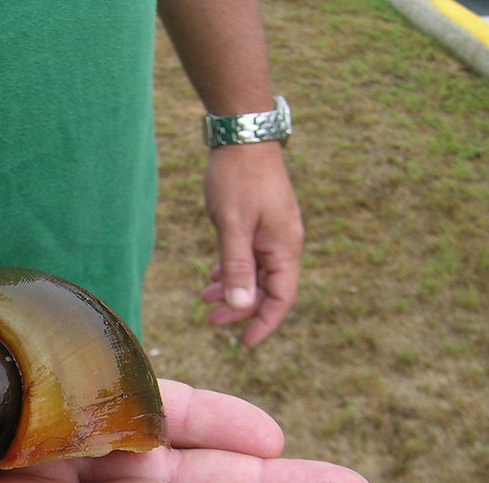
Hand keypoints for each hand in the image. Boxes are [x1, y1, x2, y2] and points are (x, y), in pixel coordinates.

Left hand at [201, 142, 303, 346]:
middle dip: (240, 308)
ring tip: (205, 300)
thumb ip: (237, 265)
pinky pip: (248, 257)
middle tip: (211, 322)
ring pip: (255, 273)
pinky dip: (231, 270)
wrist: (242, 134)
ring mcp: (271, 232)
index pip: (281, 297)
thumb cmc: (238, 177)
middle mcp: (283, 243)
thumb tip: (240, 305)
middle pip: (267, 289)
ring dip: (232, 290)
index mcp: (284, 246)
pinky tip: (212, 277)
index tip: (245, 343)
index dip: (264, 323)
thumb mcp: (233, 225)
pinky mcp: (258, 222)